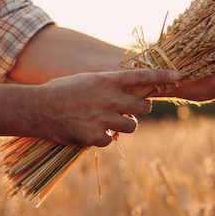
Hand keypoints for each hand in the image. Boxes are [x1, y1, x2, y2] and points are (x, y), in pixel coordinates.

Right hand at [27, 69, 179, 146]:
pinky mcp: (94, 136)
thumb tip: (131, 91)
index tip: (178, 76)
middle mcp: (108, 97)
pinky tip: (90, 131)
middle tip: (126, 109)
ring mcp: (102, 117)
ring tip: (108, 122)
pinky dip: (104, 138)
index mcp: (107, 80)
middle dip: (139, 109)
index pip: (142, 76)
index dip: (162, 76)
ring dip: (124, 126)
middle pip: (144, 106)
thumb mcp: (88, 80)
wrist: (36, 108)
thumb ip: (110, 85)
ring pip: (132, 126)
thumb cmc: (62, 91)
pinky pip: (112, 140)